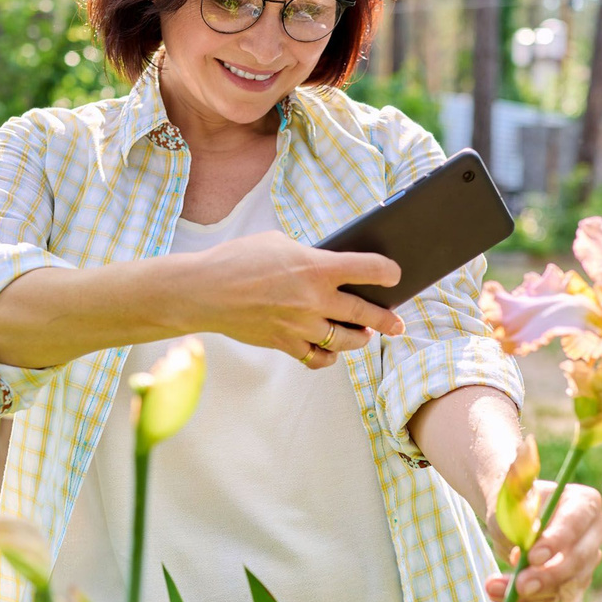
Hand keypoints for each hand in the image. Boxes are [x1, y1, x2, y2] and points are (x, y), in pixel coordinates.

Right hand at [181, 232, 405, 367]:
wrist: (204, 291)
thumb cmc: (239, 259)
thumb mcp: (279, 243)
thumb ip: (309, 256)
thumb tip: (330, 267)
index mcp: (316, 267)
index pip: (368, 269)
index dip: (387, 273)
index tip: (395, 276)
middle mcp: (314, 299)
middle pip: (365, 314)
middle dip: (387, 320)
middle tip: (397, 323)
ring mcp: (301, 326)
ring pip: (346, 341)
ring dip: (360, 339)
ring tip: (366, 335)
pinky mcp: (285, 344)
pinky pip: (317, 358)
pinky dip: (328, 356)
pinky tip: (332, 351)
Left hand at [484, 480, 601, 601]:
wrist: (515, 515)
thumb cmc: (516, 503)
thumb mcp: (513, 501)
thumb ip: (518, 516)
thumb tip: (526, 540)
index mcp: (585, 503)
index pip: (575, 523)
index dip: (556, 541)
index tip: (533, 557)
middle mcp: (594, 533)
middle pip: (578, 559)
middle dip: (547, 575)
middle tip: (519, 585)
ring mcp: (587, 560)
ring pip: (566, 584)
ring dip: (531, 592)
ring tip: (494, 588)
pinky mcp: (574, 583)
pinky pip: (553, 598)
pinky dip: (526, 599)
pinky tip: (499, 595)